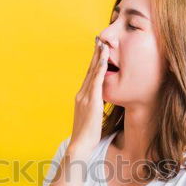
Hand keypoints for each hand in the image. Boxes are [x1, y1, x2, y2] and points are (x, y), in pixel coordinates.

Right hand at [69, 36, 108, 157]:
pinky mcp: (91, 101)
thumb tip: (102, 103)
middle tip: (98, 39)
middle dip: (94, 54)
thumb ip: (96, 108)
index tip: (98, 50)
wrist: (80, 145)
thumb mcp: (92, 118)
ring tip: (102, 43)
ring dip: (97, 56)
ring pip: (92, 72)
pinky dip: (100, 67)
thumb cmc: (88, 135)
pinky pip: (96, 80)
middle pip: (89, 70)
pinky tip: (104, 58)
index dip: (93, 62)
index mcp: (82, 97)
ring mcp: (85, 97)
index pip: (89, 76)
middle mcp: (81, 94)